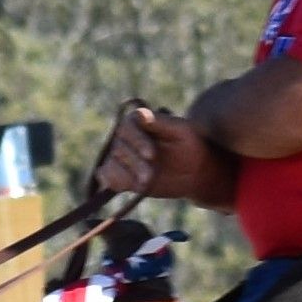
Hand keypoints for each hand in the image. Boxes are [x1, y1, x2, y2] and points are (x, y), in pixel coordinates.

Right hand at [95, 103, 237, 206]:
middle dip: (135, 163)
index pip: (127, 126)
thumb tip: (140, 115)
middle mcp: (126, 137)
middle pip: (119, 147)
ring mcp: (122, 156)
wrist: (194, 171)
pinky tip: (134, 186)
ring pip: (111, 163)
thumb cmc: (190, 145)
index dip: (137, 140)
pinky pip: (108, 176)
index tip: (151, 155)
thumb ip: (161, 122)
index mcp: (139, 121)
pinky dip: (116, 182)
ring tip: (146, 183)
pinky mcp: (121, 174)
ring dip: (126, 175)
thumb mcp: (181, 131)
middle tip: (150, 176)